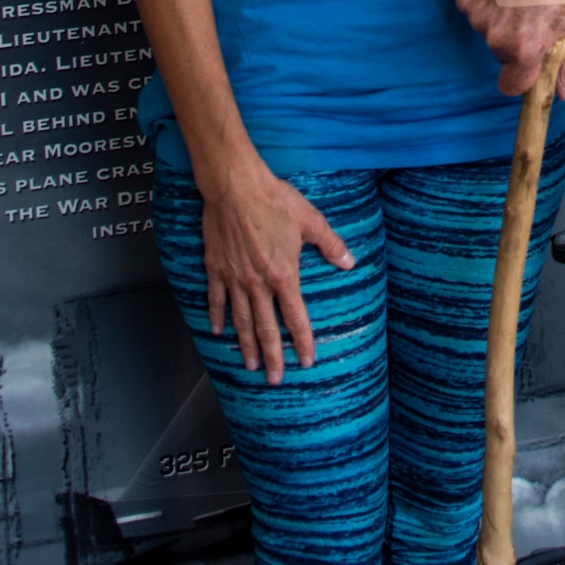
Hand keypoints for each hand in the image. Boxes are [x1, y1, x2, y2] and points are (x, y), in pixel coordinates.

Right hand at [199, 160, 352, 383]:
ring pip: (240, 320)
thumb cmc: (272, 200)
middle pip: (266, 328)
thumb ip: (330, 245)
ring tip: (249, 364)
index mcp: (284, 275)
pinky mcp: (216, 268)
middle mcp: (258, 283)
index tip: (307, 361)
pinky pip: (216, 299)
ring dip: (246, 345)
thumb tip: (349, 262)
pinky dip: (216, 317)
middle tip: (274, 379)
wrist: (235, 186)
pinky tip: (217, 332)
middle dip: (273, 357)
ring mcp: (234, 278)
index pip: (295, 317)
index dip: (303, 341)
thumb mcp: (310, 220)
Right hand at [457, 0, 564, 98]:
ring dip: (501, 21)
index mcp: (525, 47)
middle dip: (514, 44)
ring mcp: (478, 15)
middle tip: (532, 19)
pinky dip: (487, 4)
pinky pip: (475, 11)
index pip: (510, 87)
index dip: (521, 79)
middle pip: (500, 55)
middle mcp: (497, 35)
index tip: (527, 70)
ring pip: (487, 32)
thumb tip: (560, 89)